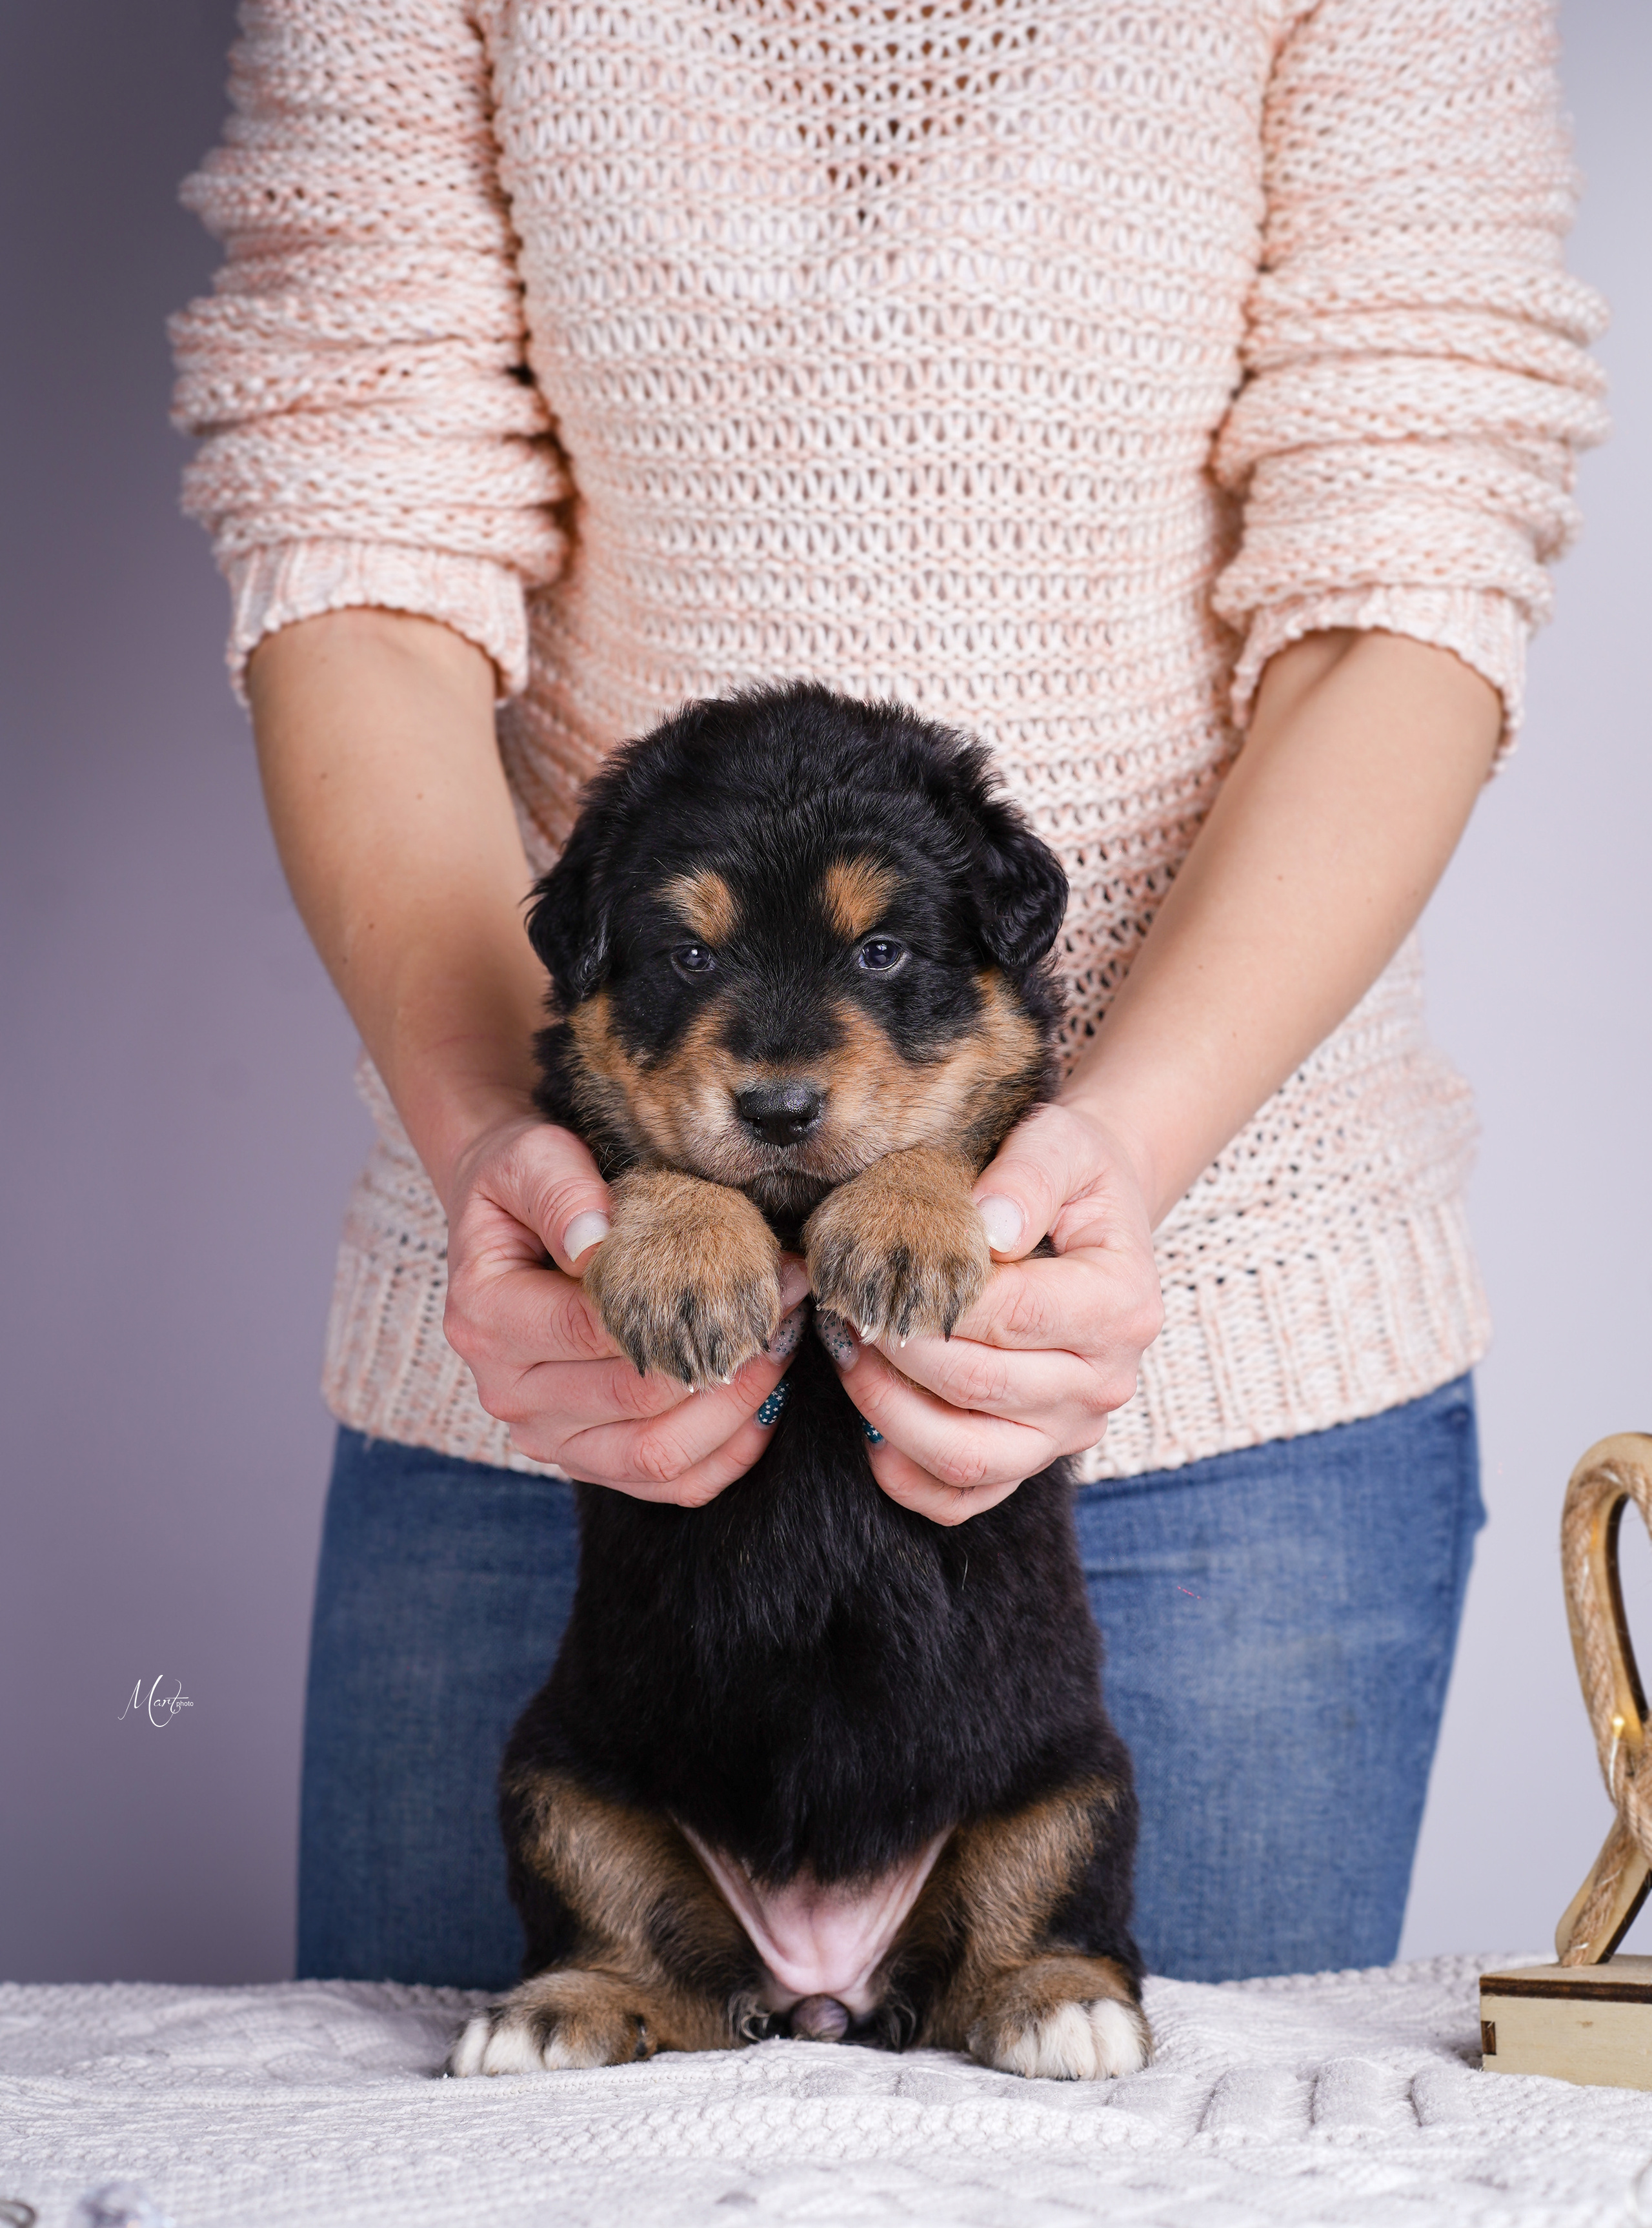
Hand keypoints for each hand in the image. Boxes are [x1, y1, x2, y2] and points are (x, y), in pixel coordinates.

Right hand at [443, 1113, 808, 1503]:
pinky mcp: (582, 1458)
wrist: (504, 1224)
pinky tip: (766, 1403)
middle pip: (636, 1398)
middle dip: (727, 1355)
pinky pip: (664, 1482)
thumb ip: (559, 1189)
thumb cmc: (522, 1186)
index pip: (592, 1330)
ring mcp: (545, 1435)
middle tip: (788, 1305)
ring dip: (736, 1409)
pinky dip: (724, 1454)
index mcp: (486, 1316)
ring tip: (782, 1347)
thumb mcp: (529, 1158)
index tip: (760, 1270)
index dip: (682, 1306)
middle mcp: (508, 1389)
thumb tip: (596, 1240)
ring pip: (656, 1456)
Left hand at [817, 1101, 1163, 1524]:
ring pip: (966, 1455)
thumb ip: (1029, 1174)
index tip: (875, 1269)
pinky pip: (963, 1497)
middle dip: (894, 1348)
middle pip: (979, 1386)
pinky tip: (868, 1427)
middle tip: (842, 1306)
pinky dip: (906, 1477)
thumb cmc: (1067, 1177)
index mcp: (1121, 1306)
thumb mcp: (1060, 1143)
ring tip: (846, 1352)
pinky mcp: (1032, 1458)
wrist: (1089, 1219)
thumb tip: (990, 1228)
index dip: (932, 1298)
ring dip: (887, 1411)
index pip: (1010, 1316)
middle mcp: (1104, 1382)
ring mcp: (1068, 1430)